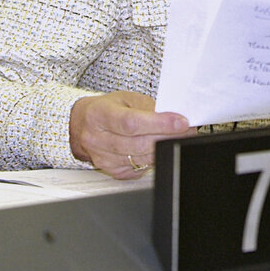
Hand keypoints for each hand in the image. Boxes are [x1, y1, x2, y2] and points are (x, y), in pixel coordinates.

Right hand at [69, 91, 193, 178]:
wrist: (81, 124)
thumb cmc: (106, 109)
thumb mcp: (126, 99)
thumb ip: (148, 108)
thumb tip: (175, 117)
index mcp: (99, 115)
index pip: (131, 123)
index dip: (159, 124)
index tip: (181, 122)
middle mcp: (97, 139)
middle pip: (138, 143)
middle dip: (168, 137)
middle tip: (188, 130)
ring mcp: (103, 158)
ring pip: (141, 159)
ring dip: (164, 148)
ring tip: (179, 137)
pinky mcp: (111, 171)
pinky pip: (139, 169)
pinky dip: (153, 159)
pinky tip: (160, 148)